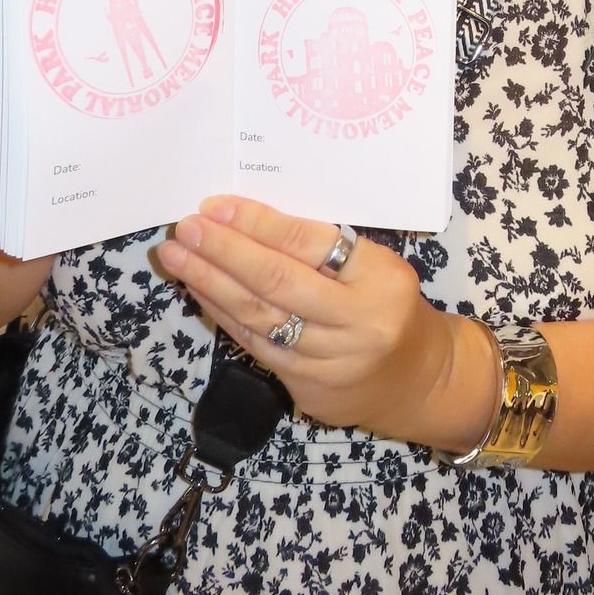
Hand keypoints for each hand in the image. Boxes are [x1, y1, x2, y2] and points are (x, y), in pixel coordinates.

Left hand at [156, 197, 491, 446]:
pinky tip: (200, 292)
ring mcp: (331, 361)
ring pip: (259, 317)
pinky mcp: (308, 389)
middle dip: (224, 252)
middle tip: (186, 228)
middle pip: (278, 282)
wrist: (416, 381)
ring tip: (177, 257)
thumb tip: (248, 220)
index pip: (310, 243)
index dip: (258, 224)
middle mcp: (357, 321)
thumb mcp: (376, 267)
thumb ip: (325, 249)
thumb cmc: (388, 306)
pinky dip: (223, 315)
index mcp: (380, 277)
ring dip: (210, 283)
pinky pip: (256, 345)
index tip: (216, 205)